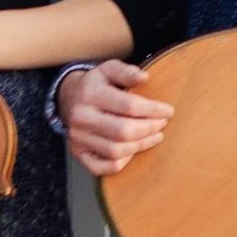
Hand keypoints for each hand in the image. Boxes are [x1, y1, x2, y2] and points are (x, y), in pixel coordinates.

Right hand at [60, 60, 173, 177]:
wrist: (67, 97)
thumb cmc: (95, 84)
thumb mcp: (108, 69)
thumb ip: (126, 72)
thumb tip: (145, 78)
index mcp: (90, 93)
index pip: (128, 106)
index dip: (153, 110)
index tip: (169, 111)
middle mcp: (81, 117)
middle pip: (123, 131)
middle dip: (149, 129)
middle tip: (162, 124)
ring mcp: (78, 138)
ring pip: (116, 151)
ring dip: (141, 145)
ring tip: (155, 136)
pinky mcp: (78, 153)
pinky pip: (103, 167)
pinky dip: (122, 162)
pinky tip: (133, 151)